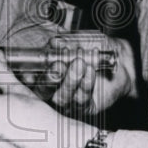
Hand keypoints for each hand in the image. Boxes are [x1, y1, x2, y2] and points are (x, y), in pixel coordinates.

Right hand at [15, 33, 134, 116]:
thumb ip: (66, 41)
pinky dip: (85, 85)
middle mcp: (55, 88)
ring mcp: (69, 100)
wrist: (119, 57)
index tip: (31, 70)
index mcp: (47, 71)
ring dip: (70, 80)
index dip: (28, 77)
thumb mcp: (79, 39)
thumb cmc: (94, 46)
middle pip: (43, 92)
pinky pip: (81, 100)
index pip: (31, 78)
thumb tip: (54, 43)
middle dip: (49, 79)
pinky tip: (90, 71)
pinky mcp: (85, 107)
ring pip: (62, 98)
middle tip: (58, 66)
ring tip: (79, 63)